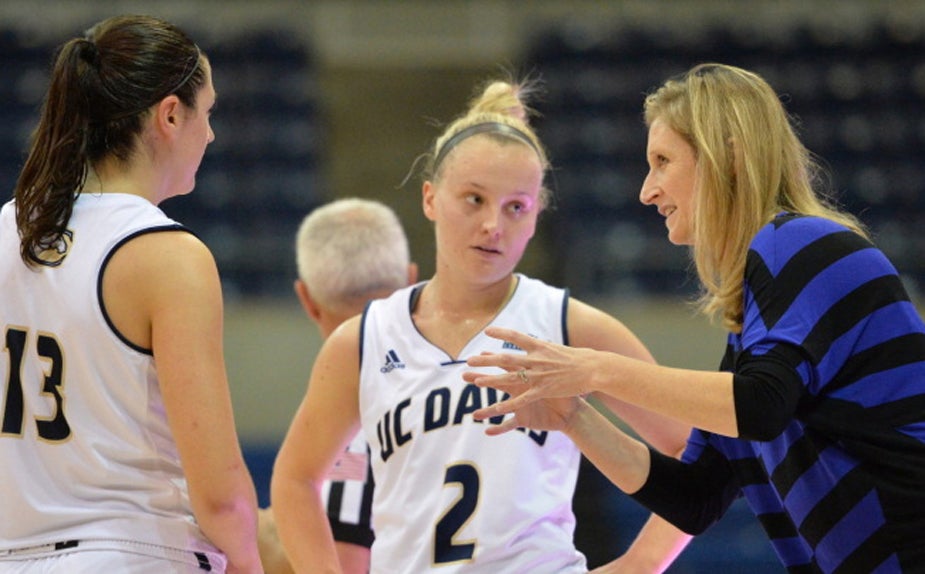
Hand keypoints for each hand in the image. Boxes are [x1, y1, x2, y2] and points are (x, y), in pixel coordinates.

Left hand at [465, 326, 597, 421]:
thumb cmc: (582, 359)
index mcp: (541, 346)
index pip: (516, 337)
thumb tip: (540, 344)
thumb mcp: (562, 349)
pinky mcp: (543, 390)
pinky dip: (508, 405)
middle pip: (506, 358)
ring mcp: (539, 375)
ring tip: (475, 381)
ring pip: (510, 378)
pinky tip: (495, 409)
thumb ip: (547, 349)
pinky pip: (522, 399)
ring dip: (491, 380)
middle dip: (486, 360)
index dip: (501, 333)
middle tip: (469, 360)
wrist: (595, 369)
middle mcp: (536, 359)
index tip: (488, 331)